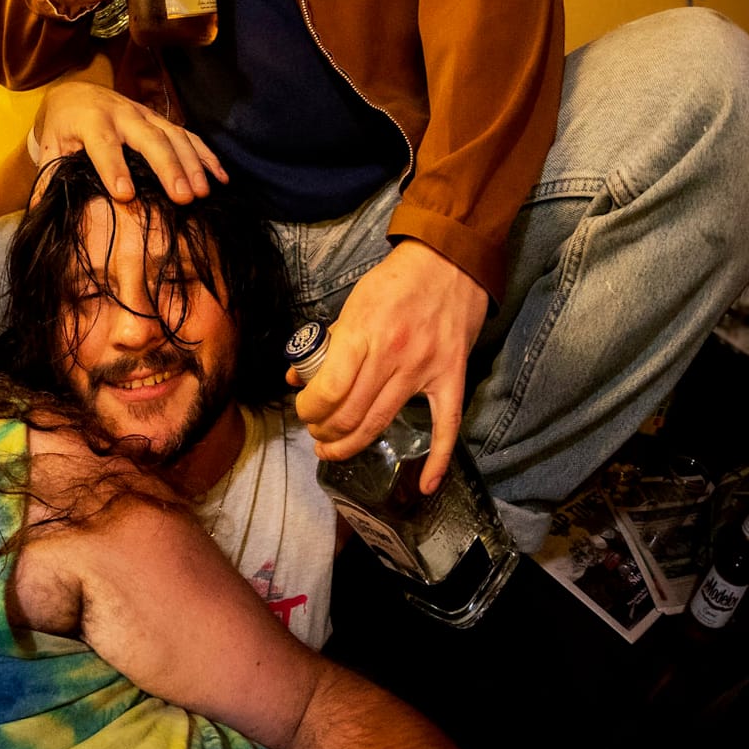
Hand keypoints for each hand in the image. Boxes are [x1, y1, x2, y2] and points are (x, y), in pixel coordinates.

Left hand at [31, 82, 226, 204]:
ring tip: (203, 192)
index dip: (113, 168)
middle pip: (148, 138)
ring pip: (174, 136)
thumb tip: (39, 213)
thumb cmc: (63, 128)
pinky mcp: (161, 120)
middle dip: (167, 167)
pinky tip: (220, 178)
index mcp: (90, 121)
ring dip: (192, 163)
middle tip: (183, 197)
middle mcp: (122, 114)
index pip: (103, 144)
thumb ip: (49, 178)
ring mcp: (146, 115)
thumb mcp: (52, 147)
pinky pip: (188, 135)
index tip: (125, 194)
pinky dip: (206, 155)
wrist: (76, 94)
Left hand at [287, 241, 488, 491]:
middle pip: (351, 415)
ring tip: (334, 449)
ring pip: (382, 424)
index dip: (309, 411)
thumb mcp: (351, 305)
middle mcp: (392, 356)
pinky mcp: (452, 378)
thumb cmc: (394, 283)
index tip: (304, 412)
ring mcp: (424, 370)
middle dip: (325, 432)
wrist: (448, 263)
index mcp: (363, 335)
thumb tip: (297, 378)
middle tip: (316, 434)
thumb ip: (327, 345)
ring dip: (351, 444)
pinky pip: (446, 428)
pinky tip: (423, 485)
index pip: (328, 390)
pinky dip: (436, 460)